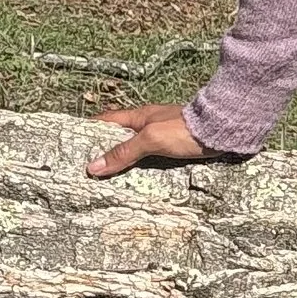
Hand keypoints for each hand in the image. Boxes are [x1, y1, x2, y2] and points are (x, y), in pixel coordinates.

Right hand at [85, 101, 215, 177]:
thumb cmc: (185, 130)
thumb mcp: (151, 140)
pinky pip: (151, 158)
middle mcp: (148, 124)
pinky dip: (141, 167)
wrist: (222, 131)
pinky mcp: (175, 147)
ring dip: (123, 162)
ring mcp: (162, 135)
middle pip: (119, 137)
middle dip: (104, 151)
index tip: (73, 145)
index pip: (106, 121)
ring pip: (135, 149)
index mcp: (139, 116)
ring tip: (107, 181)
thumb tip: (93, 167)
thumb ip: (124, 152)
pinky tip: (137, 181)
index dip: (89, 131)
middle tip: (87, 171)